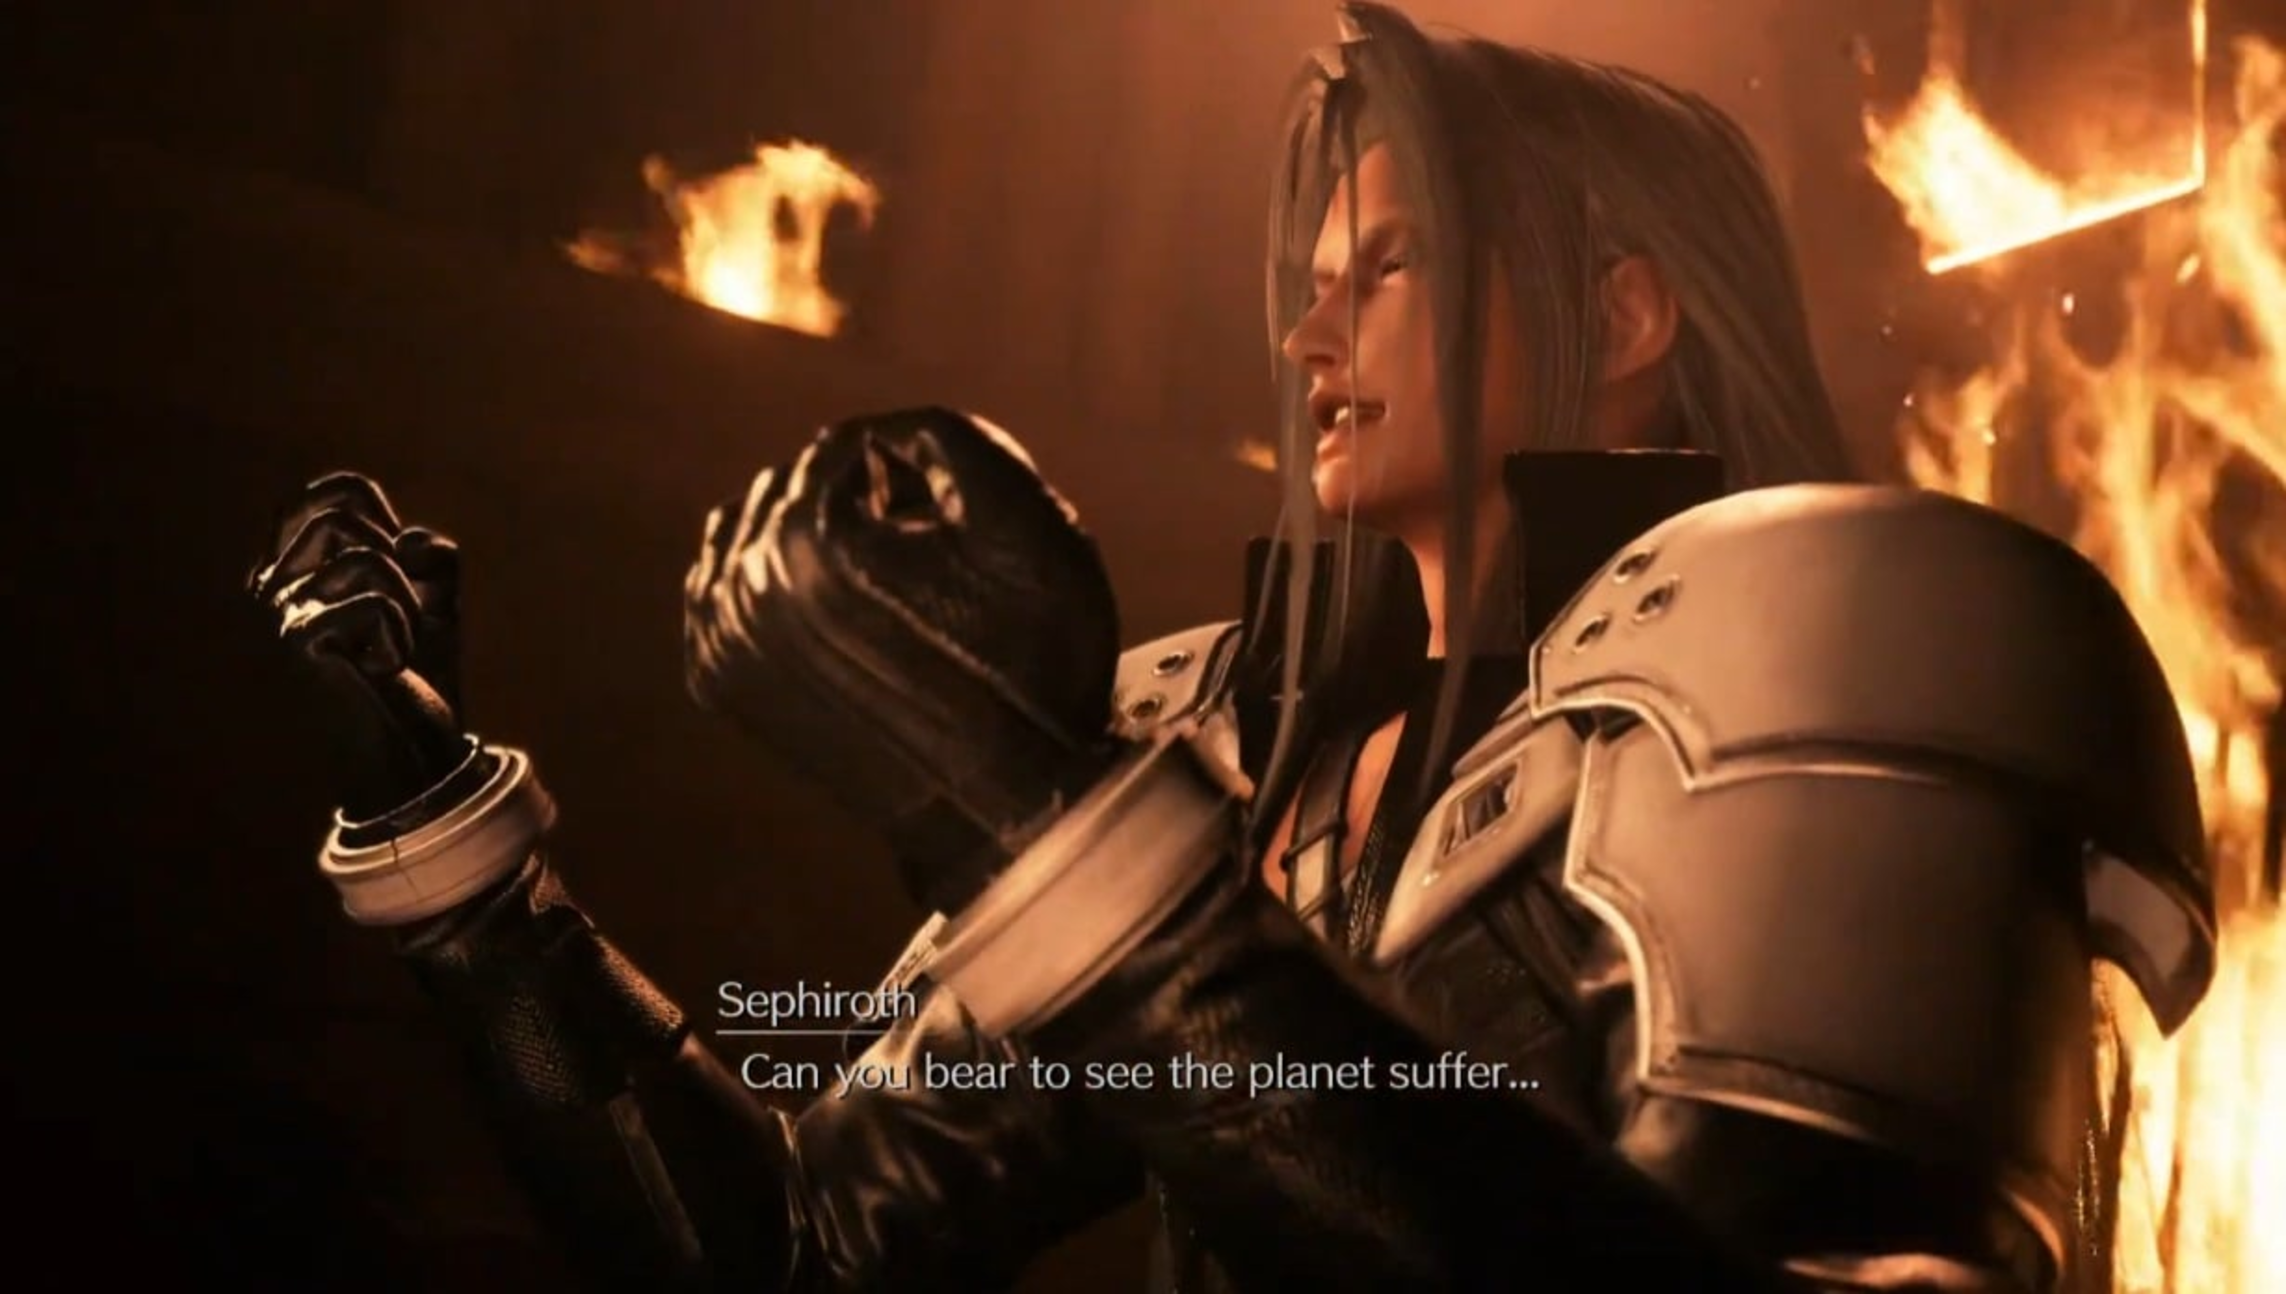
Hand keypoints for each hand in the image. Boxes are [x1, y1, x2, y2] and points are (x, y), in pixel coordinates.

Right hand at [248, 472, 478, 825]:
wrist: (414, 752)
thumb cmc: (420, 675)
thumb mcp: (436, 601)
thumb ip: (432, 557)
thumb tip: (410, 540)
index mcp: (295, 567)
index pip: (333, 493)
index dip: (384, 518)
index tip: (398, 569)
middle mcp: (272, 583)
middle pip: (346, 513)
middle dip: (399, 563)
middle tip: (397, 618)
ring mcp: (278, 611)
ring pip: (368, 556)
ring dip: (407, 604)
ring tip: (393, 649)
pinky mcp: (299, 640)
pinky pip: (377, 601)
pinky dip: (403, 634)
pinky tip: (386, 670)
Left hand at [682, 408, 1122, 912]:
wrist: (1006, 806)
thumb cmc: (1029, 668)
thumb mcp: (1028, 522)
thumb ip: (948, 436)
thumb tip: (880, 431)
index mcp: (813, 537)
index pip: (843, 446)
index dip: (910, 471)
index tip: (949, 521)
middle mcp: (748, 585)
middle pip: (789, 485)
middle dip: (854, 504)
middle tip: (922, 562)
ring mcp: (723, 639)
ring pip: (748, 531)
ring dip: (808, 538)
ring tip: (881, 589)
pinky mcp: (719, 682)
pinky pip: (720, 590)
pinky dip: (769, 585)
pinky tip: (830, 611)